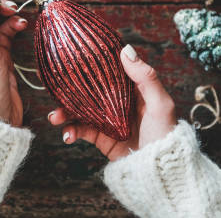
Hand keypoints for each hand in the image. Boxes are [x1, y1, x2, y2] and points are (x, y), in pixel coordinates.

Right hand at [48, 44, 176, 160]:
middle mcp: (118, 102)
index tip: (75, 54)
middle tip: (55, 88)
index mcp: (133, 89)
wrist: (159, 171)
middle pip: (89, 89)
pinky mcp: (102, 138)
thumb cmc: (165, 135)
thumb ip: (145, 77)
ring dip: (65, 112)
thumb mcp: (160, 103)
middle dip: (70, 89)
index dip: (93, 62)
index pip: (110, 70)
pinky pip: (81, 130)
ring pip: (80, 109)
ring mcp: (108, 119)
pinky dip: (71, 131)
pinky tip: (68, 135)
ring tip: (55, 117)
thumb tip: (125, 49)